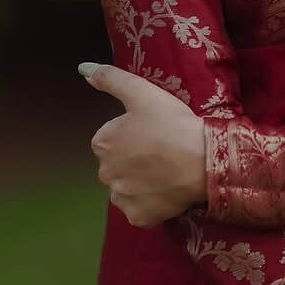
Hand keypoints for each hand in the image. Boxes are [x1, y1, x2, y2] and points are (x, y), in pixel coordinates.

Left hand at [79, 62, 207, 226]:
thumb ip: (110, 78)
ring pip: (127, 188)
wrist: (201, 160)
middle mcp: (105, 173)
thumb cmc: (171, 123)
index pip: (111, 139)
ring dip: (141, 182)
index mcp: (102, 143)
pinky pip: (140, 209)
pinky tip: (167, 190)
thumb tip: (82, 68)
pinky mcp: (138, 217)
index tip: (153, 131)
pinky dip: (151, 202)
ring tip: (167, 171)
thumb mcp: (141, 92)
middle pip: (118, 165)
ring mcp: (121, 198)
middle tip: (162, 151)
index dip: (133, 134)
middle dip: (134, 160)